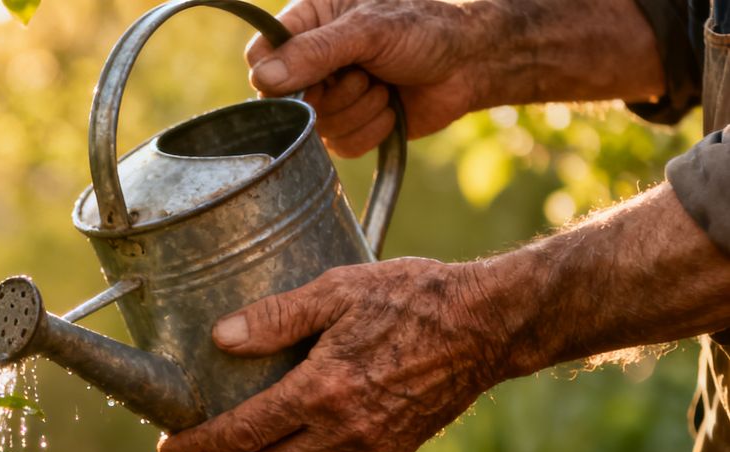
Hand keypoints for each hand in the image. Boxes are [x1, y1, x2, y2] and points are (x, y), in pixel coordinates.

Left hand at [157, 258, 506, 451]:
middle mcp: (345, 431)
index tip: (169, 447)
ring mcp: (370, 448)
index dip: (201, 446)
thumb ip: (276, 316)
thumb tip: (220, 337)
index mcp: (324, 391)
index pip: (244, 433)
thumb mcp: (339, 289)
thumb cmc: (414, 298)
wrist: (489, 325)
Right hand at [246, 0, 483, 156]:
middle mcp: (313, 61)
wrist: (473, 61)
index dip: (274, 76)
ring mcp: (332, 96)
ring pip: (317, 128)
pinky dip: (372, 130)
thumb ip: (315, 51)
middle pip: (287, 100)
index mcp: (309, 22)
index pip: (260, 56)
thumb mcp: (369, 30)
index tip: (305, 79)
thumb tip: (263, 77)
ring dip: (359, 110)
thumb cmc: (426, 28)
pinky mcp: (353, 126)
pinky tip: (392, 108)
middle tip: (366, 74)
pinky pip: (342, 147)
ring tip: (385, 86)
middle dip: (333, 95)